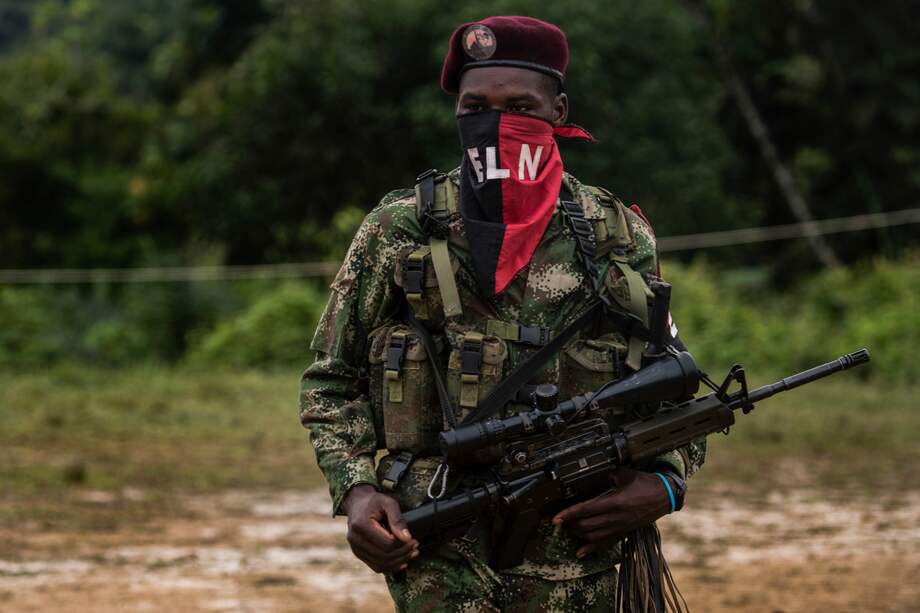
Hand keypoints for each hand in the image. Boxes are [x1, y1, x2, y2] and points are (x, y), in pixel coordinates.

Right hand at [342, 485, 418, 572]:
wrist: (357, 504)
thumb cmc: (374, 502)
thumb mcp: (388, 503)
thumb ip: (397, 520)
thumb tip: (407, 538)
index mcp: (361, 525)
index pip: (387, 543)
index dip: (403, 544)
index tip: (413, 539)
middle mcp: (355, 539)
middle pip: (384, 556)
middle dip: (403, 553)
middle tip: (415, 546)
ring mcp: (355, 548)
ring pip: (380, 564)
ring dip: (399, 562)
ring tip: (411, 553)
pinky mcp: (358, 554)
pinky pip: (376, 566)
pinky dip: (390, 567)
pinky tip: (402, 562)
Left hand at [552, 467, 671, 557]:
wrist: (665, 496)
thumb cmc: (645, 483)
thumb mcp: (624, 473)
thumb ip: (606, 473)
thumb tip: (590, 471)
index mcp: (615, 502)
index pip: (586, 509)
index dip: (569, 514)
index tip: (556, 518)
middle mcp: (617, 517)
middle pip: (587, 526)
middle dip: (571, 525)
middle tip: (560, 521)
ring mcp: (621, 527)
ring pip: (594, 537)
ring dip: (578, 535)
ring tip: (568, 530)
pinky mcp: (625, 532)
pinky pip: (606, 543)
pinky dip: (591, 549)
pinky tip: (580, 552)